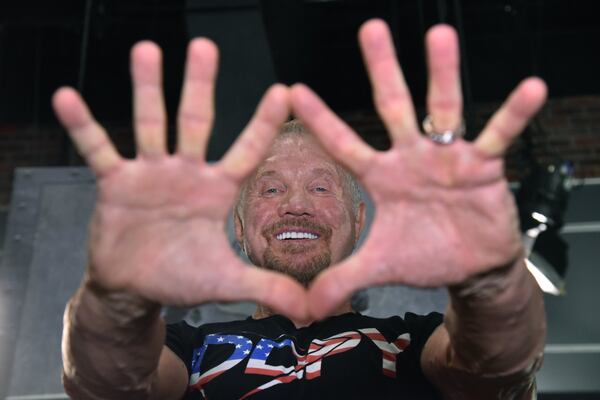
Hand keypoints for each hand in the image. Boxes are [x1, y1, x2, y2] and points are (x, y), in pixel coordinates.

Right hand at [53, 39, 307, 320]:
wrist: (136, 287)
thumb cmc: (183, 277)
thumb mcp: (227, 280)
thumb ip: (268, 287)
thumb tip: (312, 310)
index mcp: (217, 189)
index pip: (247, 150)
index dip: (264, 123)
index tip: (284, 90)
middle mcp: (186, 172)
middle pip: (196, 121)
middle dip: (200, 85)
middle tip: (205, 45)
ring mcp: (150, 173)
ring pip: (150, 124)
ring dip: (147, 88)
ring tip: (147, 49)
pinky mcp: (115, 182)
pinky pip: (97, 150)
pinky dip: (83, 126)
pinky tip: (65, 97)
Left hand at [291, 20, 546, 318]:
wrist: (467, 265)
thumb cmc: (422, 255)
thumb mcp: (378, 266)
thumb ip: (342, 280)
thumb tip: (304, 309)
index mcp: (381, 177)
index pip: (344, 144)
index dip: (321, 119)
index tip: (294, 88)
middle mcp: (411, 158)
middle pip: (393, 107)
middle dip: (382, 70)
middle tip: (371, 29)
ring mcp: (448, 158)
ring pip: (444, 109)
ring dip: (443, 74)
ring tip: (440, 35)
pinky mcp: (484, 166)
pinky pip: (499, 135)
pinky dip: (514, 114)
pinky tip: (531, 87)